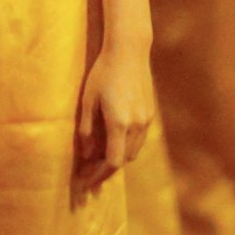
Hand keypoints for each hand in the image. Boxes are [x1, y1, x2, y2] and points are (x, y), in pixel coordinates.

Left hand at [76, 40, 155, 189]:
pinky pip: (138, 140)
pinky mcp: (149, 114)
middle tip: (88, 175)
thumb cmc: (103, 73)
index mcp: (119, 123)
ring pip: (133, 152)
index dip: (98, 175)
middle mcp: (136, 125)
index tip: (85, 182)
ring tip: (98, 163)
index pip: (112, 162)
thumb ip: (86, 130)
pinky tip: (113, 144)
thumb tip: (85, 155)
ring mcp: (146, 120)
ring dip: (117, 160)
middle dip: (105, 172)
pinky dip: (126, 148)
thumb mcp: (88, 100)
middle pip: (123, 161)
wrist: (129, 52)